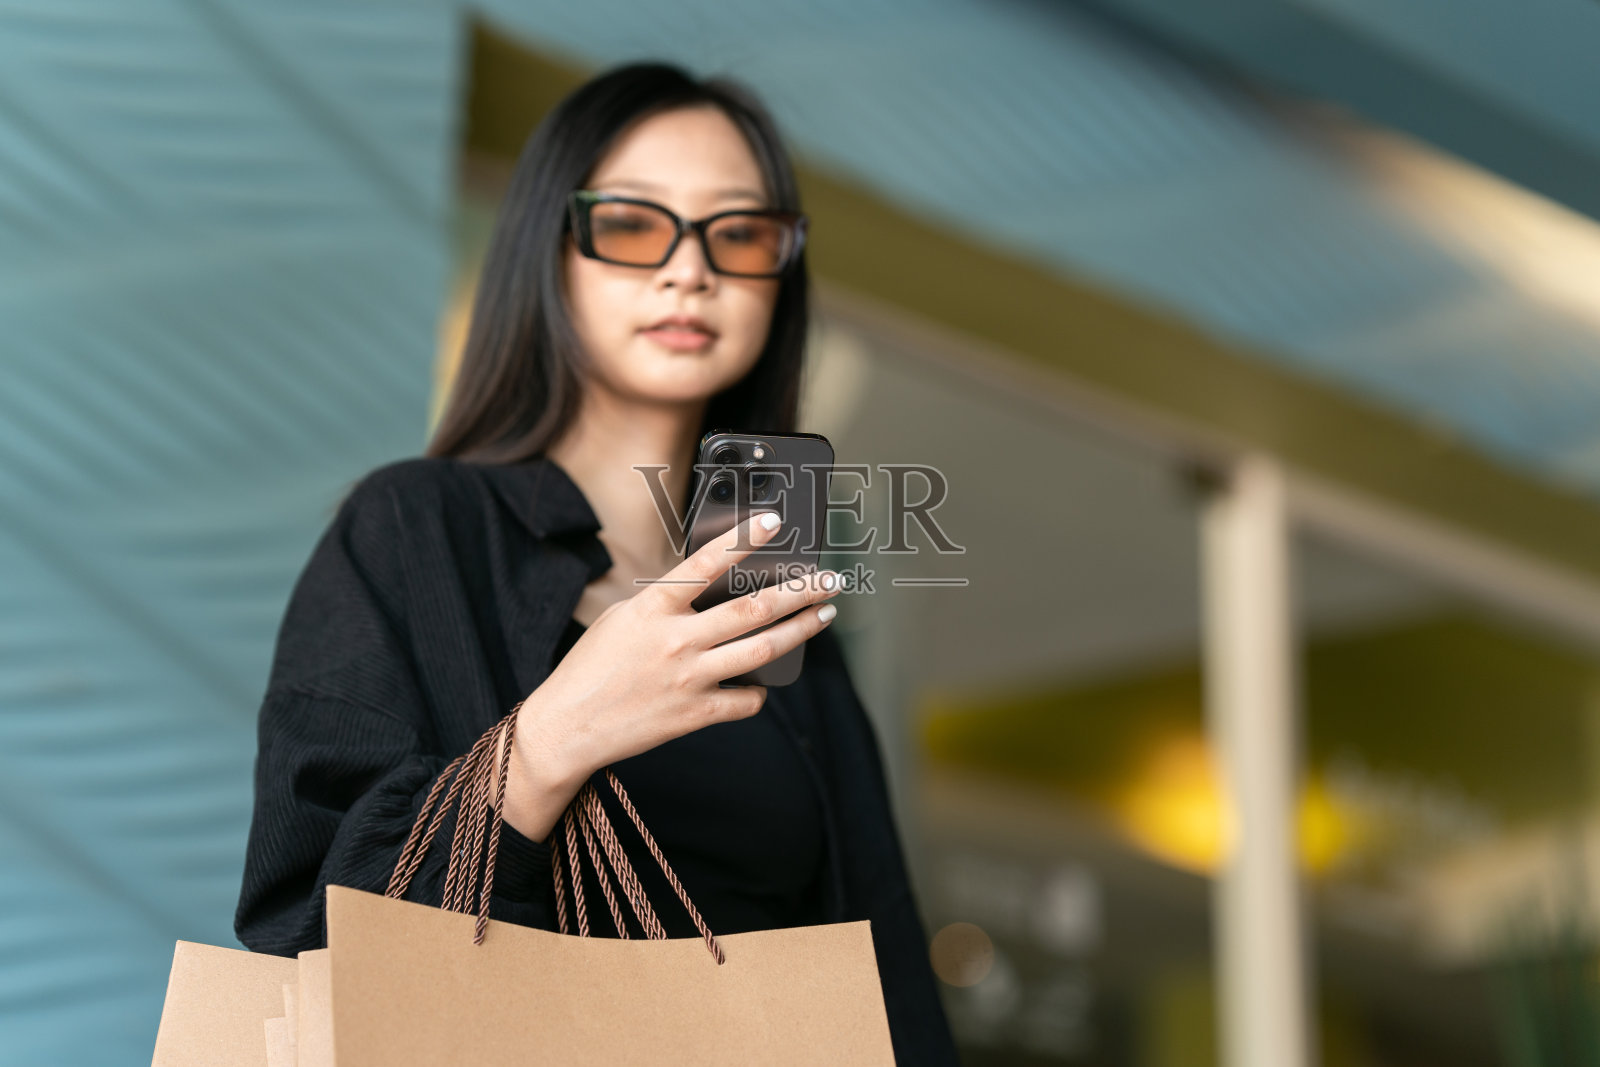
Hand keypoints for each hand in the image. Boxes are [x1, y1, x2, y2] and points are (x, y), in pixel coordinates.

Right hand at [510, 511, 842, 804]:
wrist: (567, 727)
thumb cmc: (590, 668)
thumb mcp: (622, 618)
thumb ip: (666, 602)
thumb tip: (710, 589)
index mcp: (652, 609)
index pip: (706, 564)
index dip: (744, 539)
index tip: (776, 521)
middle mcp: (676, 641)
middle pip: (753, 610)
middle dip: (800, 591)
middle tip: (829, 580)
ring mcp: (690, 679)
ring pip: (762, 651)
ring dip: (800, 630)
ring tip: (823, 615)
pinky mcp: (695, 715)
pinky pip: (746, 700)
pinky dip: (760, 691)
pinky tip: (765, 682)